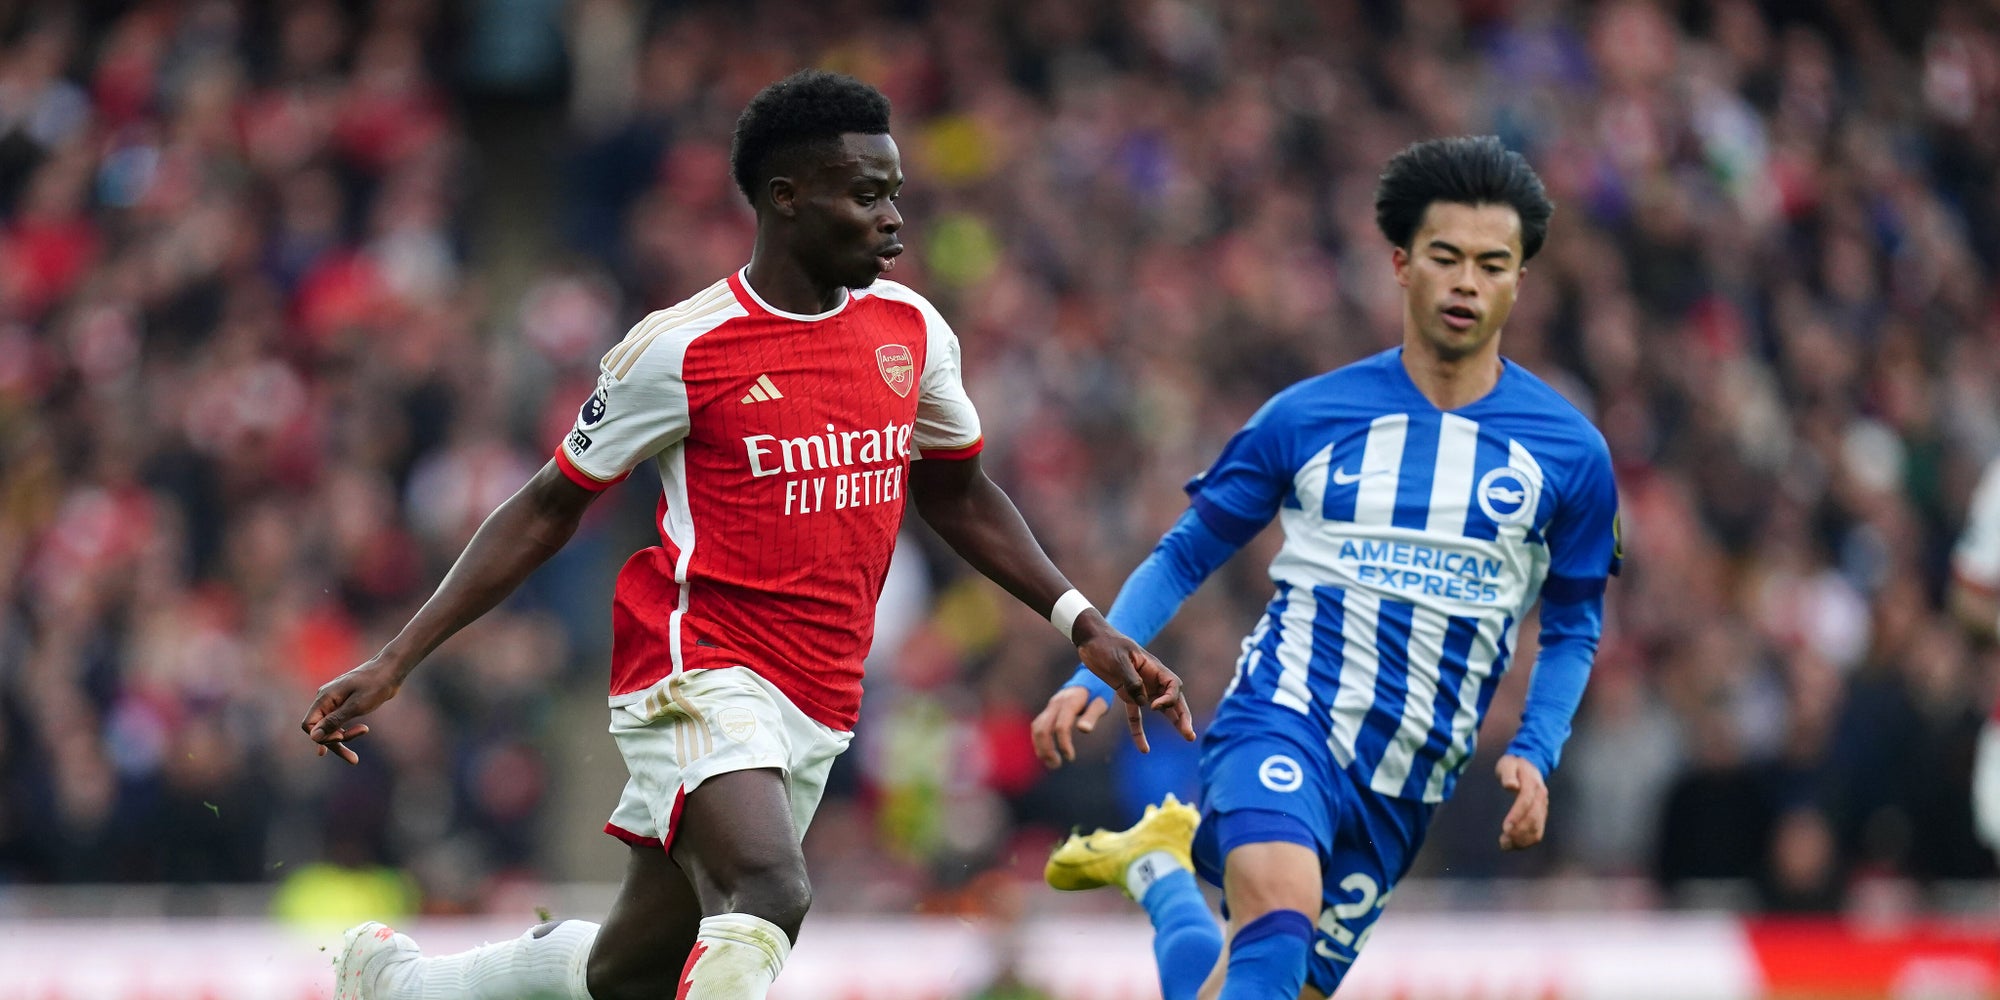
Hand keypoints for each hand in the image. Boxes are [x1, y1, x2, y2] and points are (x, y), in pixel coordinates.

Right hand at [300, 660, 400, 764]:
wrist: (391, 670)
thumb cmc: (375, 685)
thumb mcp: (356, 706)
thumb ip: (334, 721)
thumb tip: (313, 737)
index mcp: (324, 697)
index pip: (308, 724)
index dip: (322, 736)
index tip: (342, 737)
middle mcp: (326, 699)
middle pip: (319, 729)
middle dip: (335, 744)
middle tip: (353, 759)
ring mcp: (335, 701)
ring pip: (330, 727)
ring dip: (343, 739)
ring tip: (356, 755)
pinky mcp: (345, 704)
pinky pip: (339, 722)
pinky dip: (347, 731)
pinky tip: (360, 733)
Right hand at [1031, 686, 1112, 767]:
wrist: (1089, 677)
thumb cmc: (1099, 692)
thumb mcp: (1101, 703)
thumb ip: (1092, 716)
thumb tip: (1084, 730)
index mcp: (1070, 702)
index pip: (1061, 726)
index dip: (1063, 744)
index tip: (1070, 758)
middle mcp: (1056, 703)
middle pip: (1042, 728)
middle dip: (1046, 749)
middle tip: (1056, 765)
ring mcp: (1050, 706)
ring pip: (1037, 728)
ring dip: (1040, 747)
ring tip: (1052, 763)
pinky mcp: (1048, 710)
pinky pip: (1038, 726)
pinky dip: (1039, 741)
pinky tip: (1047, 753)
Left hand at [1073, 619, 1195, 755]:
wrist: (1091, 640)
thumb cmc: (1106, 645)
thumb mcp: (1118, 659)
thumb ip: (1131, 680)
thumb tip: (1143, 702)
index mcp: (1153, 667)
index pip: (1172, 685)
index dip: (1169, 699)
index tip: (1154, 707)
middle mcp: (1150, 679)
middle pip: (1173, 699)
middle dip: (1183, 716)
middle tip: (1189, 734)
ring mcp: (1140, 687)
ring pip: (1161, 709)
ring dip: (1173, 722)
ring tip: (1187, 737)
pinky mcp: (1126, 694)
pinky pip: (1135, 716)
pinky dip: (1139, 731)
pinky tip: (1144, 748)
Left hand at [1496, 754, 1547, 849]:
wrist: (1529, 765)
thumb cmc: (1513, 765)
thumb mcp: (1507, 764)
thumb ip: (1508, 774)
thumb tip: (1511, 786)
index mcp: (1532, 784)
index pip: (1526, 801)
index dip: (1517, 815)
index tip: (1505, 828)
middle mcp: (1541, 797)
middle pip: (1533, 818)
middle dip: (1519, 832)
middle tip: (1503, 842)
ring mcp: (1543, 807)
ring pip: (1537, 827)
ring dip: (1522, 839)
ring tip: (1505, 845)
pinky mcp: (1541, 815)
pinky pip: (1538, 831)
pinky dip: (1527, 841)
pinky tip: (1514, 845)